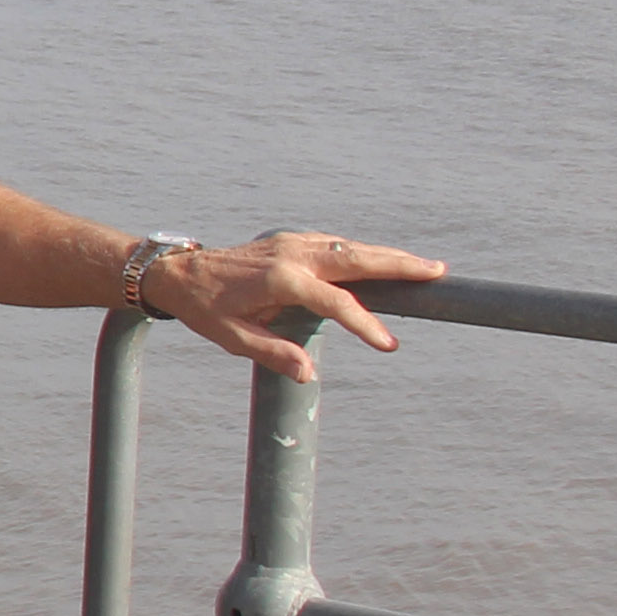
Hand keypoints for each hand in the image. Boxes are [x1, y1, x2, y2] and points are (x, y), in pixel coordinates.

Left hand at [153, 232, 447, 381]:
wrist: (178, 272)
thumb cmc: (205, 308)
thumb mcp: (232, 338)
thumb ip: (273, 354)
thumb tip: (309, 374)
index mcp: (280, 280)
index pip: (336, 302)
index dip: (365, 324)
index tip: (388, 345)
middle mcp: (292, 255)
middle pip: (356, 258)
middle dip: (398, 265)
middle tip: (438, 272)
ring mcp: (292, 243)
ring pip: (350, 247)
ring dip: (388, 255)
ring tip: (425, 266)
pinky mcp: (291, 241)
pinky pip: (336, 245)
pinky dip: (364, 252)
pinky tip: (386, 261)